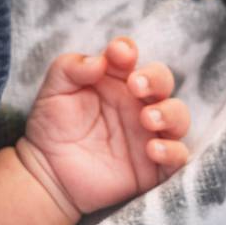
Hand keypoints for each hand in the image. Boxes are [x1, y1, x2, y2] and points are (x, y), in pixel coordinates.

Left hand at [17, 37, 189, 217]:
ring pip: (178, 116)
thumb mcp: (54, 90)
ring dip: (169, 113)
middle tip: (135, 85)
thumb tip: (99, 60)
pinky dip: (173, 151)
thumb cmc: (52, 126)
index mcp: (116, 80)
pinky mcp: (153, 166)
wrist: (47, 173)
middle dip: (155, 78)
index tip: (117, 53)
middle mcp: (138, 103)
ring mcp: (148, 133)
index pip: (131, 57)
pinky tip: (153, 149)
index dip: (127, 51)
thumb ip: (71, 68)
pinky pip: (178, 157)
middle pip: (163, 81)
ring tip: (148, 119)